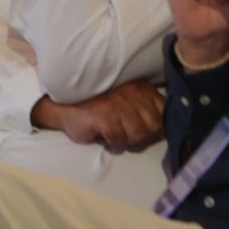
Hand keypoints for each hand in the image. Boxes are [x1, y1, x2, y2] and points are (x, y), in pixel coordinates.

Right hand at [31, 80, 165, 149]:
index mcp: (140, 88)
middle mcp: (132, 93)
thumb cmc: (98, 106)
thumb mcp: (128, 103)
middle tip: (125, 132)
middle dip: (142, 134)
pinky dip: (111, 141)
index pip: (164, 111)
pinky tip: (102, 132)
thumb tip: (164, 131)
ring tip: (113, 132)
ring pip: (138, 134)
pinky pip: (119, 139)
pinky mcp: (104, 116)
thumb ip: (146, 110)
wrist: (63, 106)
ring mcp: (118, 104)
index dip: (157, 125)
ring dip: (126, 138)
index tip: (144, 128)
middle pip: (154, 126)